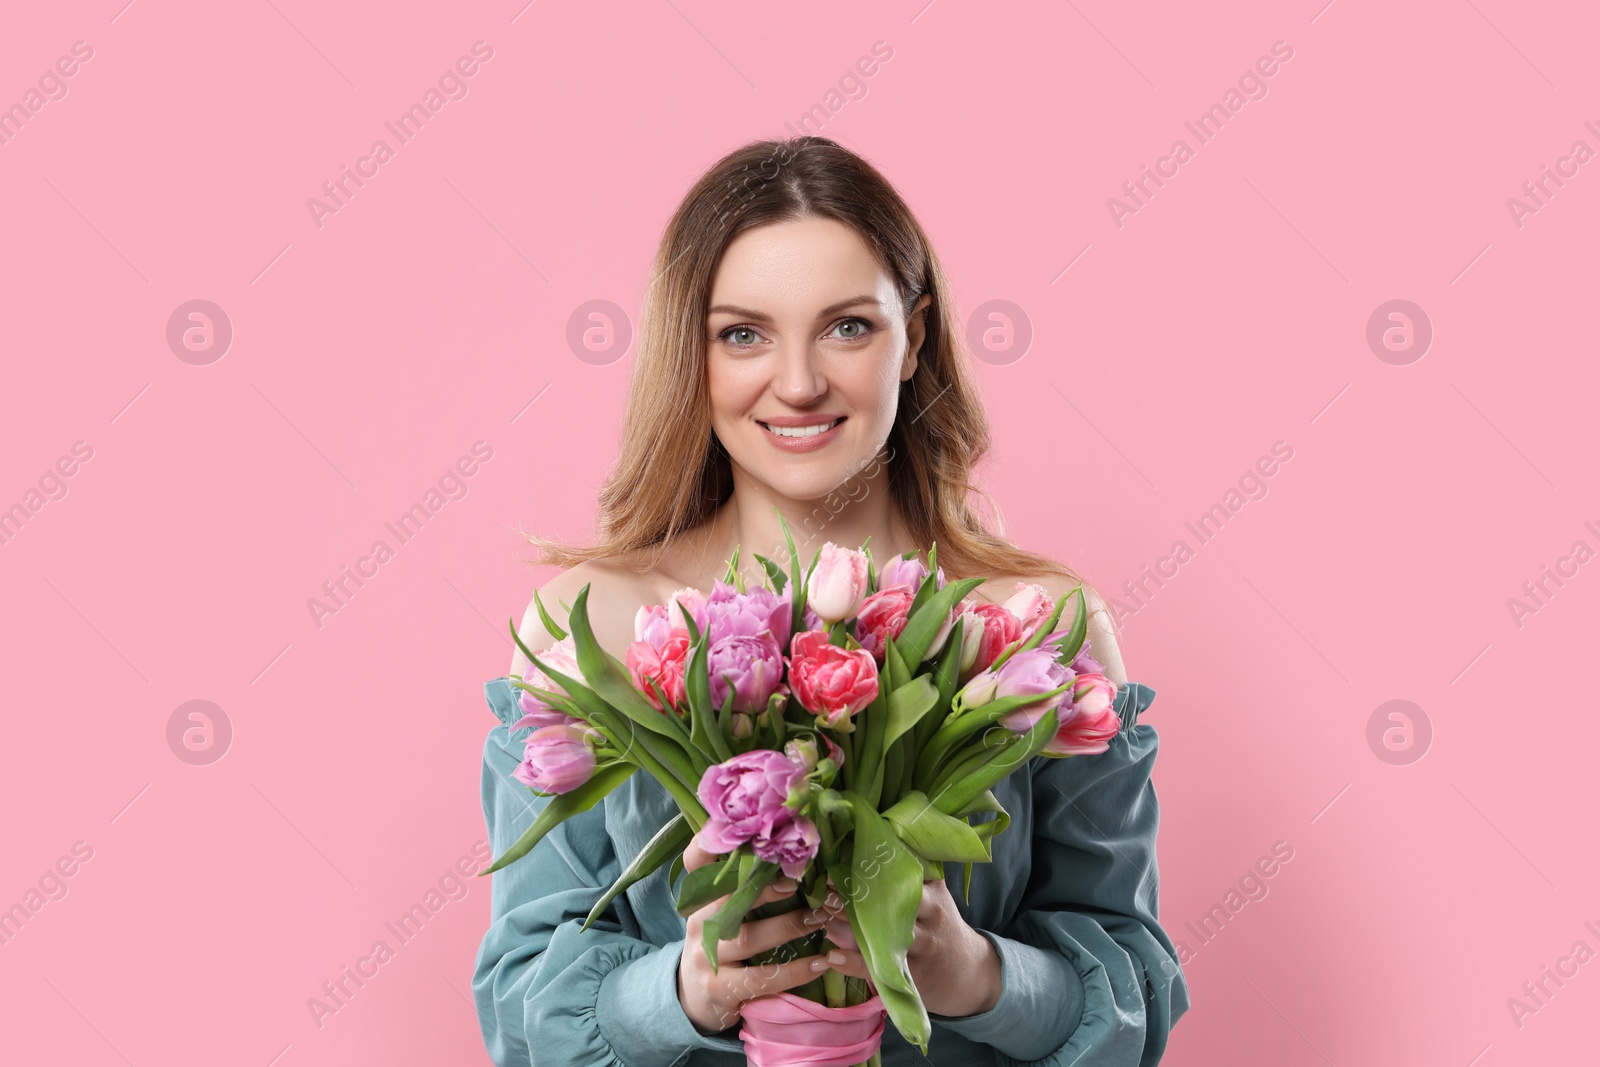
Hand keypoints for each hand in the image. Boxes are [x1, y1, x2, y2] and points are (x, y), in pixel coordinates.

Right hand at [676, 835, 836, 1035]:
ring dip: (787, 926)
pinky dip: (793, 971)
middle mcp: (699, 921)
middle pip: (726, 896)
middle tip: (799, 880)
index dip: (709, 842)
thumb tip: (793, 853)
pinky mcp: (718, 988)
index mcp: (701, 897)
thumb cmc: (721, 946)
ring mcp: (705, 956)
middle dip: (764, 886)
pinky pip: (758, 978)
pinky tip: (819, 963)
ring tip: (819, 918)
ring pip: (745, 937)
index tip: (743, 830)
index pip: (695, 861)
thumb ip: (745, 887)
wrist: (693, 1000)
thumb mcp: (723, 914)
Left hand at [814, 873, 1001, 1017]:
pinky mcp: (912, 974)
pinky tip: (832, 957)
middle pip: (892, 901)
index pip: (902, 872)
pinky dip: (853, 963)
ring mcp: (921, 946)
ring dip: (848, 925)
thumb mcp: (933, 896)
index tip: (840, 860)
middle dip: (858, 894)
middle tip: (827, 888)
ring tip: (823, 916)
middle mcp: (929, 915)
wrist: (968, 972)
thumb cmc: (939, 925)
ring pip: (882, 933)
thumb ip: (906, 876)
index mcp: (932, 891)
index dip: (869, 866)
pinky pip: (878, 968)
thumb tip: (855, 855)